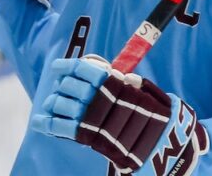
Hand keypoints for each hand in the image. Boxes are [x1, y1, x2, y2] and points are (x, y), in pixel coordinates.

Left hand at [31, 56, 207, 175]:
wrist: (170, 146)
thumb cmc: (158, 116)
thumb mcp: (146, 91)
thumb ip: (126, 81)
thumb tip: (107, 71)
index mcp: (116, 83)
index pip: (84, 68)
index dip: (68, 67)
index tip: (58, 68)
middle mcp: (105, 99)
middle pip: (70, 87)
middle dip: (63, 88)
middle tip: (62, 90)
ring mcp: (98, 120)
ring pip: (64, 105)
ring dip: (56, 104)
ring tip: (54, 105)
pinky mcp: (94, 140)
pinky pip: (64, 128)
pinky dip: (49, 124)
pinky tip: (41, 121)